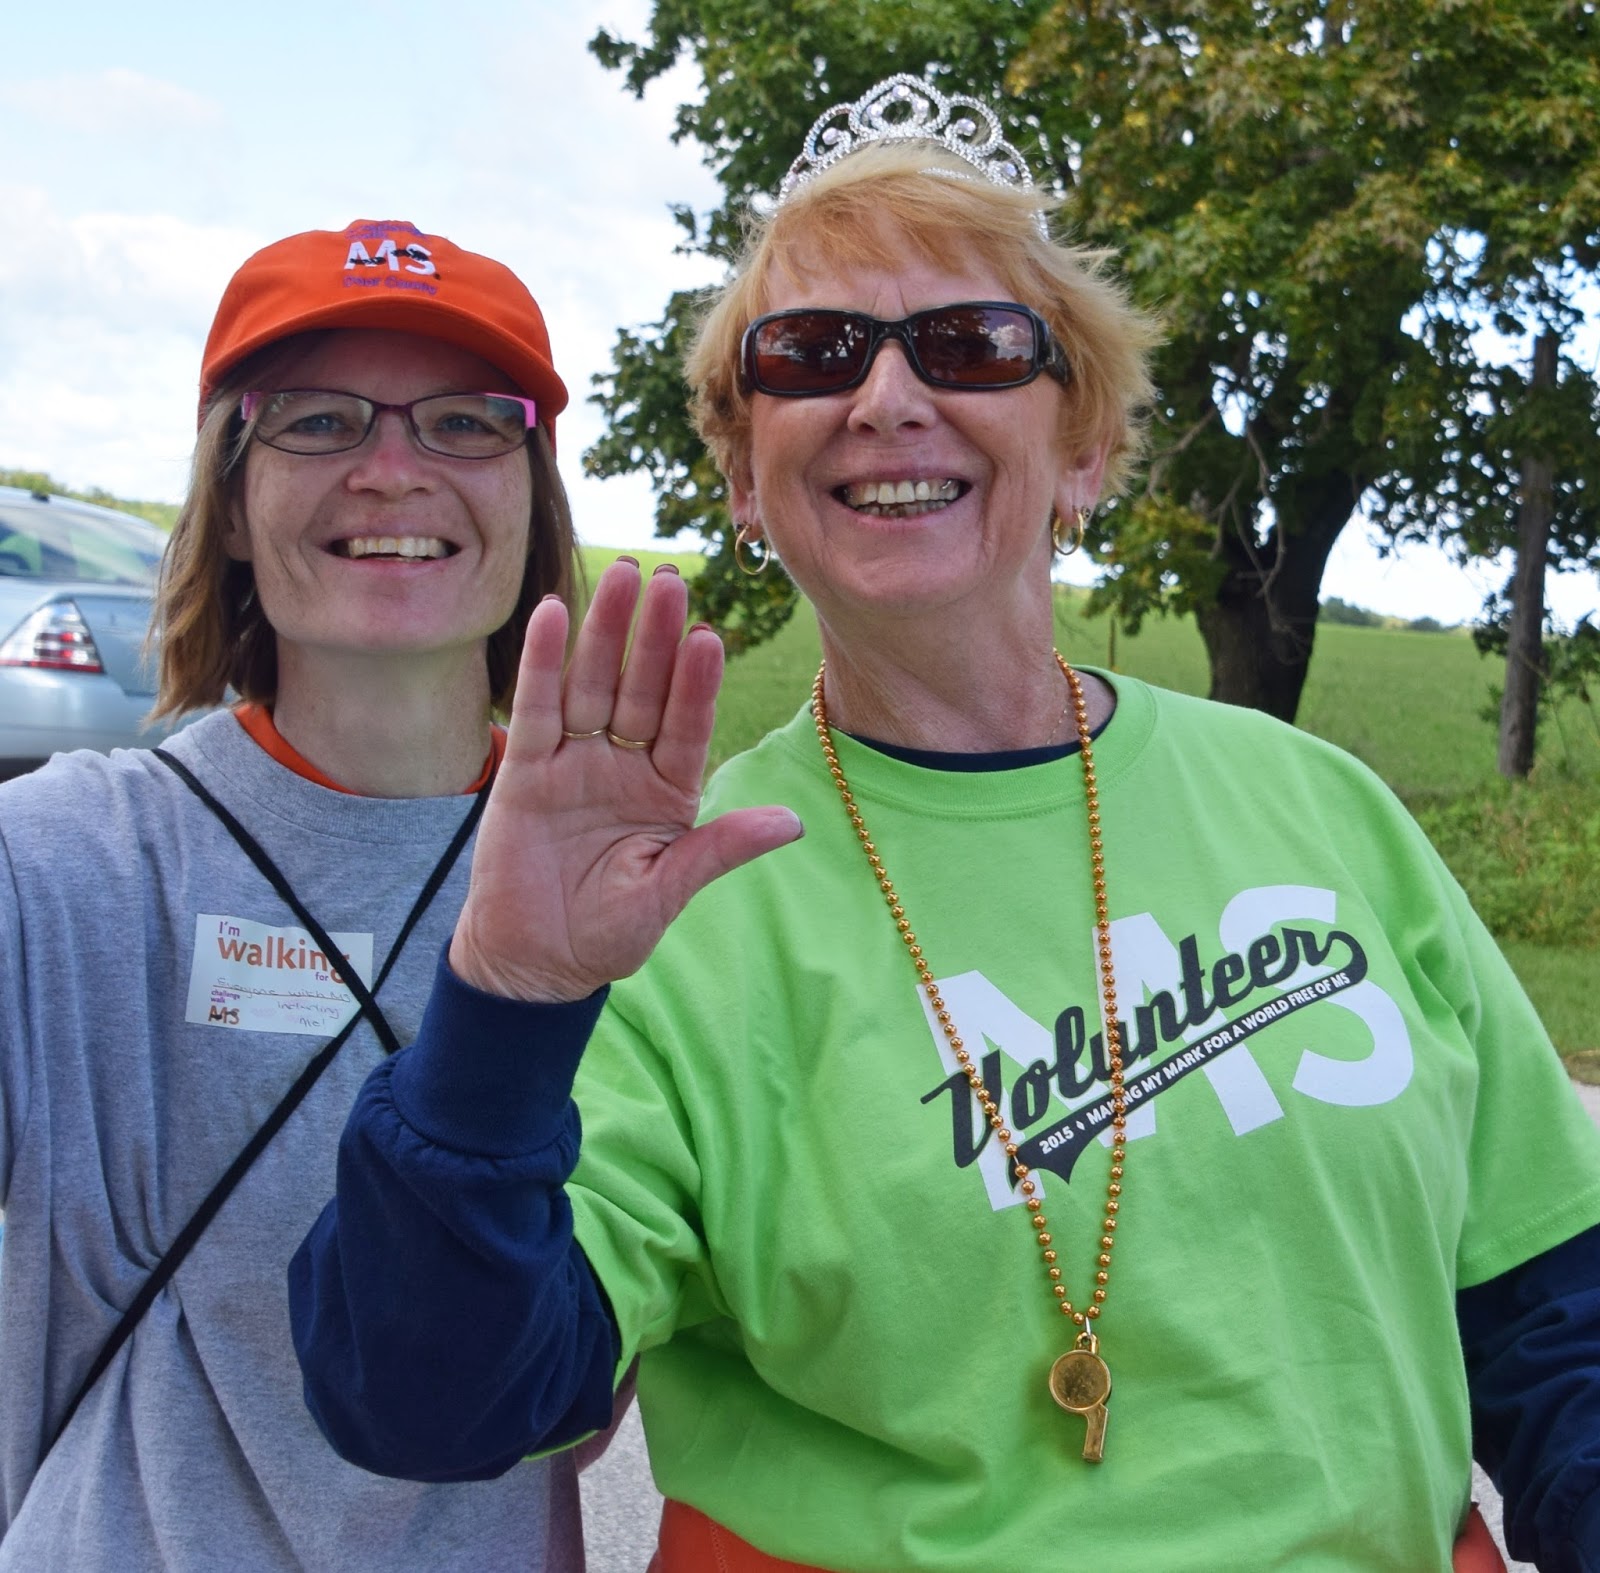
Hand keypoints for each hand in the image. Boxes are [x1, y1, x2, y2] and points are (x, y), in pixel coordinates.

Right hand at [449, 559, 802, 1002]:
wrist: (534, 962)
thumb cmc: (608, 931)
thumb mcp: (670, 889)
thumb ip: (721, 847)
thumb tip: (792, 823)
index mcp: (668, 791)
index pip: (688, 725)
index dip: (696, 683)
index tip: (709, 636)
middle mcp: (626, 766)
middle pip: (643, 689)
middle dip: (656, 636)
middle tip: (670, 580)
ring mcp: (576, 763)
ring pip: (594, 685)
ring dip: (607, 631)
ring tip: (622, 575)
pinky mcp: (527, 771)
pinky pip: (537, 708)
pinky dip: (542, 662)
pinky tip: (553, 613)